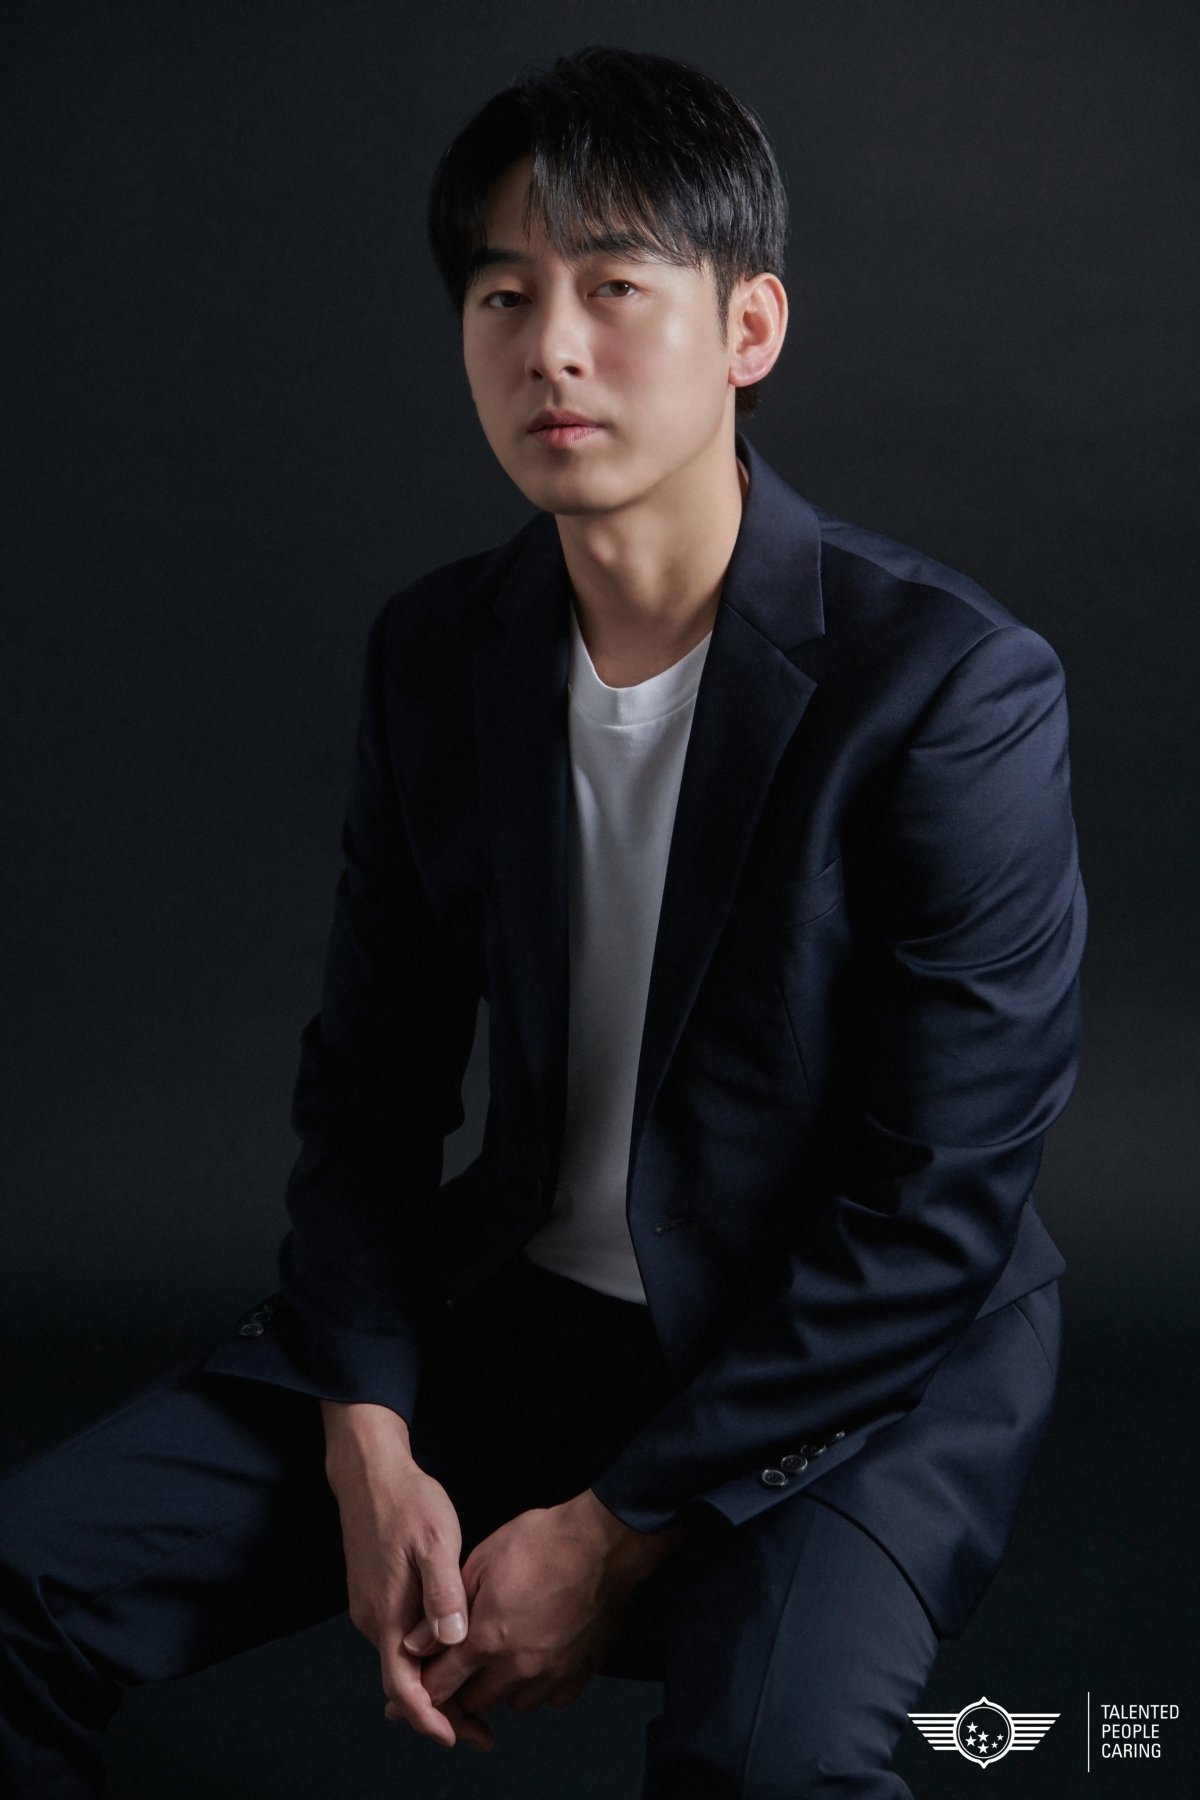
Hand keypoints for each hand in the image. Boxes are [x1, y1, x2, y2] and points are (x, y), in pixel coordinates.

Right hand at [320, 1401, 491, 1750]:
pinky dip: (426, 1660)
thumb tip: (453, 1640)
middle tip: (482, 1730)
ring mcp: (372, 1607)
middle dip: (441, 1710)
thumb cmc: (408, 1502)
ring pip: (403, 1662)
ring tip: (476, 1696)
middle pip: (403, 1683)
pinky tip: (453, 1654)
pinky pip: (401, 1640)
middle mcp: (373, 1620)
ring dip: (435, 1685)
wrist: (371, 1472)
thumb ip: (443, 1592)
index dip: (429, 1718)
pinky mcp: (377, 1595)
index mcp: (387, 1615)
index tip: (459, 1738)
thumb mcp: (434, 1540)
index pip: (401, 1687)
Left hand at [394, 1491, 682, 1722]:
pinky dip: (540, 1685)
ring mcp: (551, 1676)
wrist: (601, 1543)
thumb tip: (415, 1644)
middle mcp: (517, 1669)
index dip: (426, 1686)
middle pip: (475, 1703)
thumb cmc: (539, 1543)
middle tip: (470, 1660)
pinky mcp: (579, 1675)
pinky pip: (549, 1698)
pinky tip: (540, 1655)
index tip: (421, 1683)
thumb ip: (445, 1610)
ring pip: (514, 1704)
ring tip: (507, 1652)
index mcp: (486, 1640)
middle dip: (465, 1686)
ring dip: (503, 1687)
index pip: (441, 1687)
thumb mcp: (481, 1563)